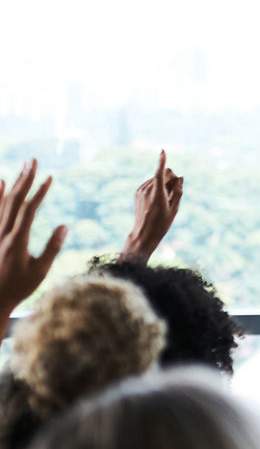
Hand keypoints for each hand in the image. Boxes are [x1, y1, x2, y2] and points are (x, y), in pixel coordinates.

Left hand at [0, 160, 66, 316]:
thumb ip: (52, 248)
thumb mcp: (40, 272)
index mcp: (17, 241)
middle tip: (33, 160)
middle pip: (14, 199)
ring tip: (23, 166)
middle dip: (25, 179)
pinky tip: (1, 182)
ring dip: (14, 183)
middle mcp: (2, 233)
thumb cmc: (18, 288)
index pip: (29, 209)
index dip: (39, 192)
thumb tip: (65, 226)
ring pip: (3, 202)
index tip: (50, 178)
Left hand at [122, 150, 182, 261]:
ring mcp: (140, 191)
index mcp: (157, 194)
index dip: (162, 161)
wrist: (143, 234)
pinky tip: (158, 199)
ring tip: (166, 199)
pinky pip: (150, 184)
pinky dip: (156, 187)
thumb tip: (180, 178)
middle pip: (161, 174)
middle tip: (175, 191)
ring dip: (163, 183)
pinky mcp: (137, 192)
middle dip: (170, 178)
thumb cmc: (162, 223)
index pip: (159, 173)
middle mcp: (147, 190)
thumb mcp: (174, 209)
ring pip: (155, 178)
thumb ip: (178, 191)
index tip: (162, 150)